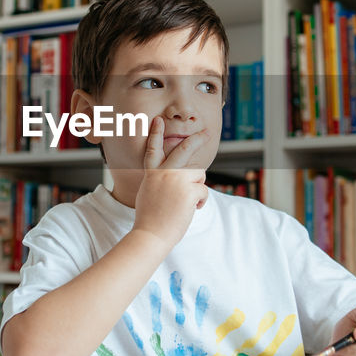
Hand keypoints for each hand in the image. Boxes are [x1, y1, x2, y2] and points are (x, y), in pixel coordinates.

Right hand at [132, 116, 207, 249]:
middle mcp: (164, 173)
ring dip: (197, 188)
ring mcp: (177, 180)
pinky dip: (200, 202)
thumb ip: (161, 181)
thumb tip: (178, 178)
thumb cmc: (150, 219)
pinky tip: (191, 210)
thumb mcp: (148, 193)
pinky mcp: (189, 191)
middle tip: (206, 133)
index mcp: (152, 174)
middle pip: (183, 150)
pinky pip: (203, 191)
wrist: (150, 235)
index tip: (158, 120)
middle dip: (197, 139)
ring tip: (187, 202)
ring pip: (199, 174)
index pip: (153, 149)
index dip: (155, 133)